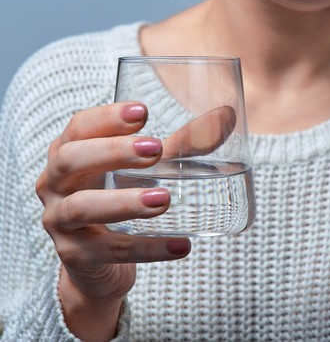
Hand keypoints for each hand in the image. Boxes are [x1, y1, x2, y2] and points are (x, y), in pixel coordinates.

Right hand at [36, 102, 191, 339]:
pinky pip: (109, 252)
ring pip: (82, 207)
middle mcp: (55, 185)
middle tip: (155, 149)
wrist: (101, 263)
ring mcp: (60, 222)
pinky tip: (181, 246)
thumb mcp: (150, 169)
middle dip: (112, 152)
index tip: (143, 112)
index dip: (106, 117)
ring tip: (164, 199)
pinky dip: (147, 248)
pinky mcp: (76, 256)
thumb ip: (185, 144)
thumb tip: (228, 115)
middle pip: (70, 160)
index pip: (78, 127)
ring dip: (125, 201)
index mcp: (70, 153)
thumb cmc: (123, 198)